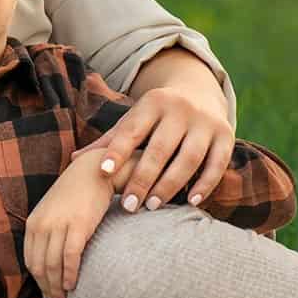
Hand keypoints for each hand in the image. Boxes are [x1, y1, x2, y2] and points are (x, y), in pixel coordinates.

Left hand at [23, 153, 114, 297]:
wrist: (95, 170)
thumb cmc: (77, 194)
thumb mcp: (53, 212)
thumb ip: (48, 233)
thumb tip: (50, 262)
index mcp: (34, 223)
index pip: (30, 261)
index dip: (38, 282)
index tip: (48, 294)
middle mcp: (42, 224)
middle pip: (40, 267)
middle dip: (47, 290)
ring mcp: (59, 225)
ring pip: (53, 265)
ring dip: (58, 288)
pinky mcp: (78, 225)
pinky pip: (70, 257)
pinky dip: (70, 274)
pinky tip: (73, 285)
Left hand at [96, 84, 234, 214]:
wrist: (200, 91)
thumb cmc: (156, 116)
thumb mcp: (134, 120)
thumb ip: (109, 141)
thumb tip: (72, 161)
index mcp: (153, 102)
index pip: (132, 129)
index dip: (117, 150)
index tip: (103, 172)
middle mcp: (180, 109)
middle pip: (160, 148)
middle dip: (143, 178)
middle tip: (129, 205)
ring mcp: (205, 122)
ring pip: (188, 158)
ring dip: (170, 184)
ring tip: (152, 206)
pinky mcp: (225, 135)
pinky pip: (216, 163)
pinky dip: (204, 184)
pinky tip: (189, 201)